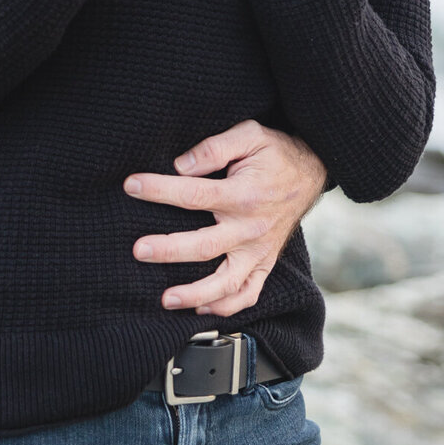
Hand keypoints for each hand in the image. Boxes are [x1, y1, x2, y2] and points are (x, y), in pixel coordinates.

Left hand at [125, 122, 326, 316]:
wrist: (312, 171)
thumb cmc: (275, 152)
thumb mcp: (250, 134)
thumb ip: (215, 148)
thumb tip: (181, 165)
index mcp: (244, 195)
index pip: (194, 194)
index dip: (159, 190)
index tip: (131, 186)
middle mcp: (251, 229)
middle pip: (204, 246)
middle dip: (168, 250)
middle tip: (138, 250)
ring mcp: (259, 251)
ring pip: (226, 283)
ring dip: (195, 294)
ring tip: (165, 299)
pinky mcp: (265, 264)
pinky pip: (248, 294)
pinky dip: (225, 306)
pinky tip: (200, 309)